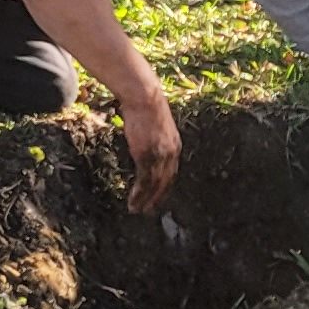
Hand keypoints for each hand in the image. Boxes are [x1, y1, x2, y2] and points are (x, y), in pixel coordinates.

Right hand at [118, 90, 183, 212]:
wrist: (144, 97)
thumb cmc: (146, 106)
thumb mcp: (157, 126)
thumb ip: (156, 139)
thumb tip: (147, 143)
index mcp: (174, 147)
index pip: (171, 173)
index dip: (164, 188)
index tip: (157, 197)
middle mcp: (170, 154)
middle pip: (165, 183)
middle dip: (157, 199)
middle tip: (149, 211)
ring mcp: (158, 155)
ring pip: (155, 185)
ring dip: (146, 199)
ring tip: (137, 209)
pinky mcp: (146, 155)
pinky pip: (144, 180)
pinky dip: (139, 192)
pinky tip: (133, 200)